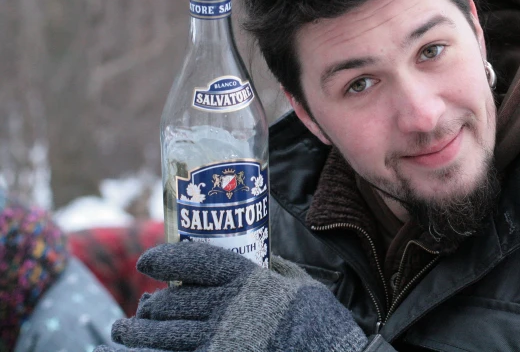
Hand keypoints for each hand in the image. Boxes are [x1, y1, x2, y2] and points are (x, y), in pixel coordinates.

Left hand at [95, 241, 367, 351]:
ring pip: (165, 333)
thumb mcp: (301, 285)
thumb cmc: (321, 321)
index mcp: (245, 279)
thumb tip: (264, 257)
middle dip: (151, 303)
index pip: (193, 260)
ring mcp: (219, 339)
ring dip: (137, 331)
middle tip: (142, 305)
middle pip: (173, 300)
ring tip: (122, 328)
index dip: (164, 258)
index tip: (147, 261)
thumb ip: (278, 270)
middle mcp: (226, 307)